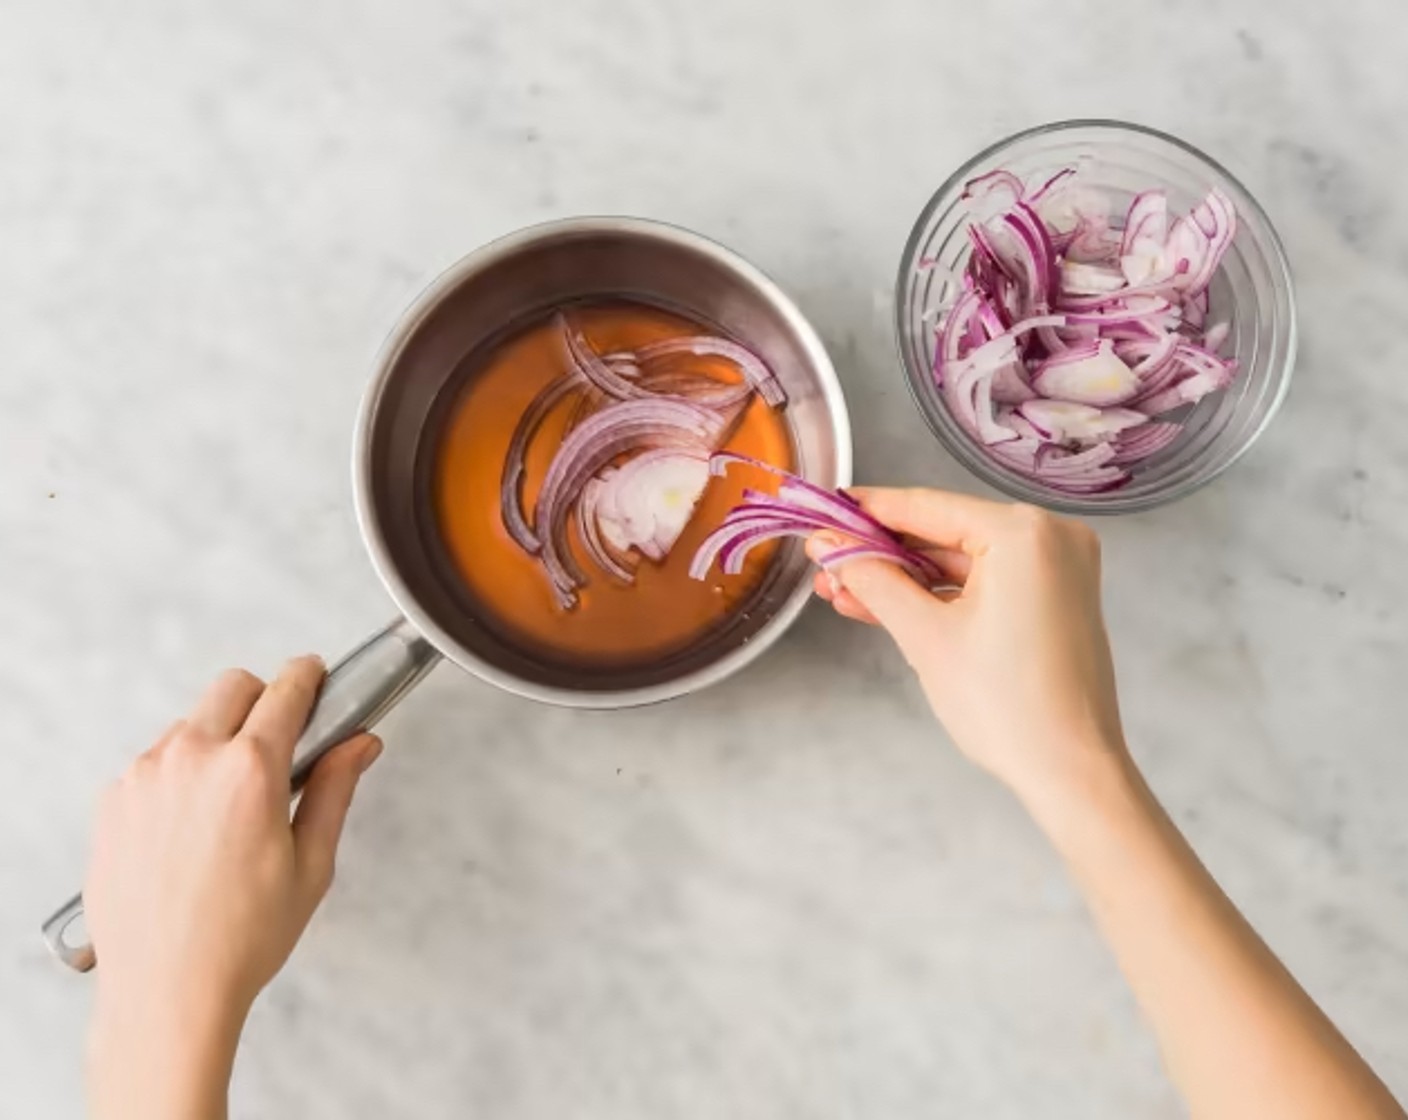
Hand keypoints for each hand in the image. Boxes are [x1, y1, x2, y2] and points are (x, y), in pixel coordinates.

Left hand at [85, 656, 380, 1119]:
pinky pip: (154, 761)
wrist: (165, 992)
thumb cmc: (241, 938)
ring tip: (233, 800)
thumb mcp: (312, 864)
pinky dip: (179, 773)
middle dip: (262, 700)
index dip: (308, 676)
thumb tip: (359, 743)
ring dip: (217, 739)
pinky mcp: (114, 800)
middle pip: (233, 686)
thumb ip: (335, 789)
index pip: (286, 689)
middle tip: (280, 744)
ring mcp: (144, 777)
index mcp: (250, 771)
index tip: (316, 676)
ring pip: (190, 723)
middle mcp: (191, 760)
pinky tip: (194, 825)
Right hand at [808, 489, 1125, 808]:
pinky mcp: (1054, 599)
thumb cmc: (1007, 706)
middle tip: (825, 563)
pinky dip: (939, 596)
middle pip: (943, 532)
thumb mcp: (924, 635)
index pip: (926, 507)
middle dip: (880, 553)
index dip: (866, 512)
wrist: (1070, 772)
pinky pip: (984, 583)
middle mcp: (1050, 536)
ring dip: (903, 579)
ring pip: (960, 561)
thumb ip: (872, 579)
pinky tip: (885, 606)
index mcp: (1024, 533)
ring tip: (842, 592)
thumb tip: (828, 546)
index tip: (822, 513)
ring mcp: (1057, 568)